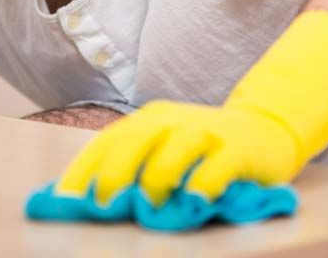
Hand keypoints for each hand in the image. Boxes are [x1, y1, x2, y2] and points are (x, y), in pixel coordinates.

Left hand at [54, 100, 297, 206]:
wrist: (264, 128)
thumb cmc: (200, 150)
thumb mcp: (163, 149)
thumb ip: (133, 168)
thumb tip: (87, 200)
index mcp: (147, 119)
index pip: (107, 141)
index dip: (83, 169)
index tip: (63, 199)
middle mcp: (172, 120)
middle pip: (135, 139)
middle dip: (114, 173)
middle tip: (102, 205)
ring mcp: (206, 132)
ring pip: (175, 148)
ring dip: (157, 178)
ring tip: (148, 208)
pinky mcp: (239, 149)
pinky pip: (218, 165)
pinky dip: (205, 183)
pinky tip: (195, 201)